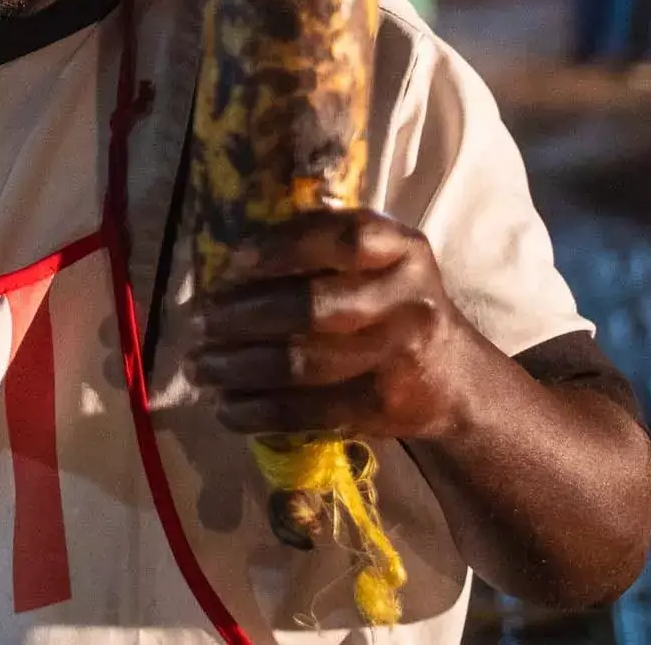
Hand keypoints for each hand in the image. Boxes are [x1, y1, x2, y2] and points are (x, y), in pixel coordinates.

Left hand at [185, 210, 478, 441]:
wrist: (453, 379)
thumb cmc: (388, 303)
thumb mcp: (377, 262)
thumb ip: (322, 250)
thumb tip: (227, 265)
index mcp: (401, 250)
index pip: (344, 239)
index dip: (283, 248)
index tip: (233, 261)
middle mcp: (406, 301)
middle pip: (313, 308)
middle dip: (242, 316)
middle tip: (197, 323)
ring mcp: (397, 357)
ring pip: (303, 364)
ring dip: (238, 368)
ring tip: (198, 366)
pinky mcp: (380, 408)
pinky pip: (308, 412)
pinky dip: (258, 411)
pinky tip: (225, 408)